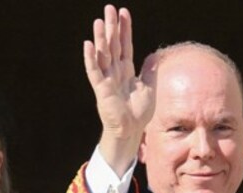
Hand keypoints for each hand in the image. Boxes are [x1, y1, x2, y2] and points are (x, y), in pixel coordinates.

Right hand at [84, 5, 154, 175]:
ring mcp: (107, 79)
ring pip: (103, 54)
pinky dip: (91, 58)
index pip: (125, 44)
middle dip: (111, 26)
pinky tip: (88, 44)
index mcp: (126, 70)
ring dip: (101, 37)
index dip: (125, 29)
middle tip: (109, 8)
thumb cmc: (139, 112)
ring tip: (99, 21)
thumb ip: (150, 72)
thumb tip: (154, 56)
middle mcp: (115, 71)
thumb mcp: (149, 88)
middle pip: (113, 44)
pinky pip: (94, 71)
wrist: (131, 130)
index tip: (124, 13)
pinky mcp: (101, 89)